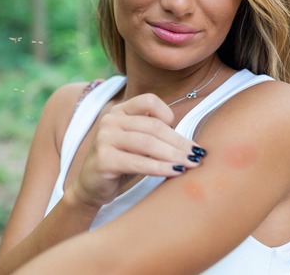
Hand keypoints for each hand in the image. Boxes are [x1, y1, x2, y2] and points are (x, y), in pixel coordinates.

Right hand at [67, 93, 204, 207]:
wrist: (92, 187)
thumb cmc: (122, 163)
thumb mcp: (138, 144)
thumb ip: (156, 136)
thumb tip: (193, 145)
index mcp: (119, 111)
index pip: (149, 101)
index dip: (169, 114)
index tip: (182, 137)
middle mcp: (110, 120)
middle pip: (153, 126)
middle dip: (179, 142)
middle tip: (197, 155)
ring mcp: (104, 138)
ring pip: (148, 143)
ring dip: (173, 155)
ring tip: (191, 164)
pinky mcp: (103, 159)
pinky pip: (138, 162)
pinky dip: (160, 168)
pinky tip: (176, 172)